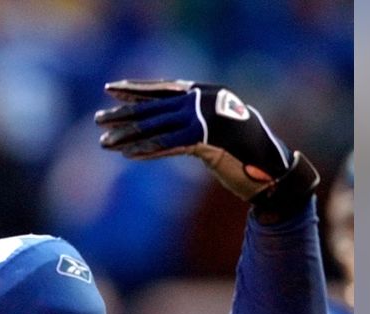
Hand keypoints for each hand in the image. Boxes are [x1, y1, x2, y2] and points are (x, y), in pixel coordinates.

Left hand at [95, 80, 317, 215]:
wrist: (271, 168)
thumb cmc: (243, 149)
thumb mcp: (215, 127)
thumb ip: (190, 120)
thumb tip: (159, 119)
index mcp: (205, 91)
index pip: (162, 88)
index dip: (135, 90)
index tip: (111, 90)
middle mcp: (203, 101)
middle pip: (153, 108)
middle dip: (122, 114)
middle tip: (98, 120)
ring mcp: (203, 119)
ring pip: (155, 127)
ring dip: (127, 137)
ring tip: (104, 143)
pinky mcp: (203, 140)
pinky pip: (167, 145)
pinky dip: (146, 150)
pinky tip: (128, 154)